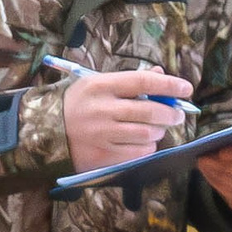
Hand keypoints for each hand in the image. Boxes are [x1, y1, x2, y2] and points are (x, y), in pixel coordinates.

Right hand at [63, 67, 190, 173]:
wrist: (45, 131)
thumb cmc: (78, 103)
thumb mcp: (97, 83)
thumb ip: (129, 80)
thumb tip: (161, 74)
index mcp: (101, 86)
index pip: (143, 81)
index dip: (169, 84)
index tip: (186, 88)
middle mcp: (102, 110)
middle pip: (150, 111)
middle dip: (171, 113)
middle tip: (177, 114)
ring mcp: (102, 135)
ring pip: (147, 134)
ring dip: (159, 131)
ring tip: (157, 128)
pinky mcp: (102, 156)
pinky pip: (137, 153)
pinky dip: (147, 147)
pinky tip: (143, 142)